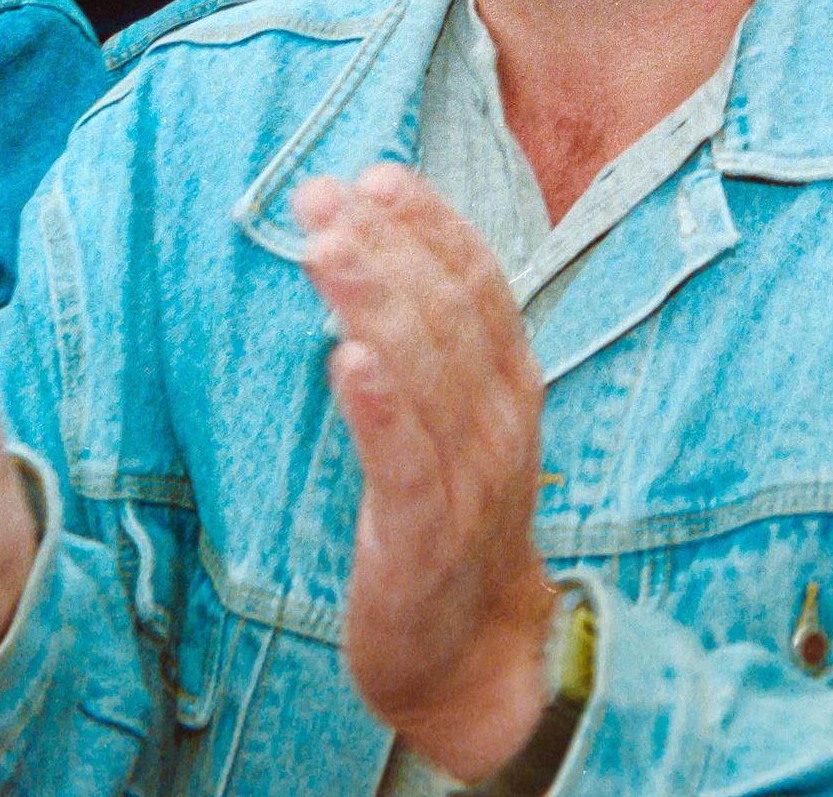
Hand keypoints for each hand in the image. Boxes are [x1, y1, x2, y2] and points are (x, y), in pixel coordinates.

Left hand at [299, 166, 554, 778]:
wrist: (478, 659)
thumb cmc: (455, 531)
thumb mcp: (461, 430)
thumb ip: (437, 355)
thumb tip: (382, 268)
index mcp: (510, 387)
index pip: (479, 284)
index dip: (430, 225)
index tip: (374, 174)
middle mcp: (498, 421)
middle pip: (447, 313)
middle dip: (384, 246)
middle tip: (321, 196)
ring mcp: (468, 478)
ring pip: (425, 372)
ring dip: (376, 301)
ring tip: (326, 247)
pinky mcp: (425, 536)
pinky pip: (404, 460)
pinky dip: (380, 405)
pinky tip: (347, 358)